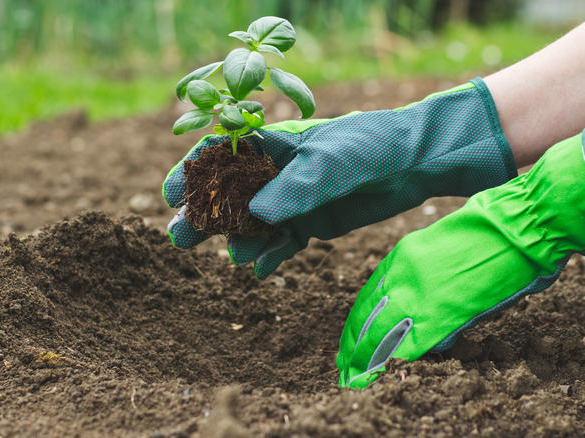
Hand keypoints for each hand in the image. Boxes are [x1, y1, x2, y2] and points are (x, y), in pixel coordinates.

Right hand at [164, 78, 517, 278]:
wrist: (413, 163)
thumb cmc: (370, 146)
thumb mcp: (332, 161)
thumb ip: (295, 187)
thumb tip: (257, 215)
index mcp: (272, 143)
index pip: (221, 155)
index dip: (193, 174)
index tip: (170, 195)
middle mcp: (275, 173)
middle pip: (228, 195)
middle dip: (204, 215)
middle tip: (179, 237)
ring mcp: (291, 200)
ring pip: (251, 224)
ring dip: (238, 240)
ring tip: (237, 256)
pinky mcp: (310, 224)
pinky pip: (281, 243)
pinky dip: (270, 256)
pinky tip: (262, 270)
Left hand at [337, 123, 584, 387]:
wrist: (518, 223)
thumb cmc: (489, 231)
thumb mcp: (440, 247)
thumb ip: (422, 274)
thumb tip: (420, 303)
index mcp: (401, 257)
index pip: (368, 298)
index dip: (356, 324)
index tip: (349, 343)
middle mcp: (403, 275)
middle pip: (366, 319)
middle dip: (353, 348)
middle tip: (344, 368)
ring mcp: (421, 294)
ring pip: (381, 335)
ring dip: (368, 359)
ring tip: (358, 378)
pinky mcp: (444, 312)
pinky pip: (414, 343)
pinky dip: (400, 359)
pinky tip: (390, 372)